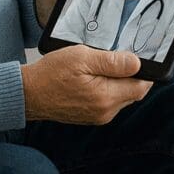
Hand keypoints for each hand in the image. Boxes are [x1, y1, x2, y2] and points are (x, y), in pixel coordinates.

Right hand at [21, 46, 151, 124]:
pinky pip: (109, 102)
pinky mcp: (91, 116)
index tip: (137, 58)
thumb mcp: (82, 57)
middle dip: (130, 75)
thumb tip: (137, 63)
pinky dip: (107, 89)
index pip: (141, 87)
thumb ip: (112, 62)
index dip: (144, 72)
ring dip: (118, 82)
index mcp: (106, 98)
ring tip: (100, 67)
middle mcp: (105, 111)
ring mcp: (98, 116)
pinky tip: (94, 77)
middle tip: (115, 58)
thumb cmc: (52, 73)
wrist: (28, 93)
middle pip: (133, 92)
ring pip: (121, 97)